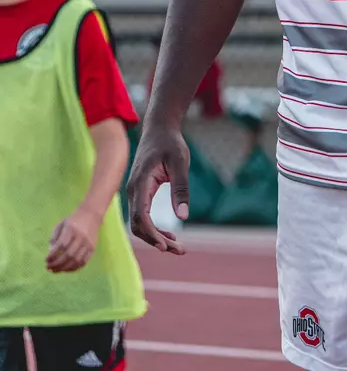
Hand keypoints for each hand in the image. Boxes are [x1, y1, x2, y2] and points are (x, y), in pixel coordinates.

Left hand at [46, 208, 100, 272]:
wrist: (91, 215)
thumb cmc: (74, 220)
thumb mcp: (61, 224)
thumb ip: (54, 237)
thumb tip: (51, 252)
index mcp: (71, 228)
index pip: (61, 245)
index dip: (53, 255)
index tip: (46, 260)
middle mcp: (81, 236)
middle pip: (68, 255)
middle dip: (57, 264)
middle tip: (48, 267)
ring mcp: (88, 243)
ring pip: (76, 260)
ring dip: (64, 268)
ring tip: (55, 270)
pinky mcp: (93, 248)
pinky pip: (83, 262)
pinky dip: (74, 268)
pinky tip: (66, 269)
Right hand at [127, 124, 189, 254]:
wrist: (160, 128)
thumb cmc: (170, 143)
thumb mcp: (180, 162)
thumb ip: (180, 188)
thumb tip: (183, 216)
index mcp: (140, 182)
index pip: (140, 216)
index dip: (151, 234)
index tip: (166, 246)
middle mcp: (133, 190)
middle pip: (138, 225)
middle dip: (157, 240)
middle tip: (180, 250)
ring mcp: (134, 192)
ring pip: (139, 223)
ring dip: (156, 237)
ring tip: (178, 247)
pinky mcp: (139, 192)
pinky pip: (142, 216)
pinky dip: (154, 228)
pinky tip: (169, 234)